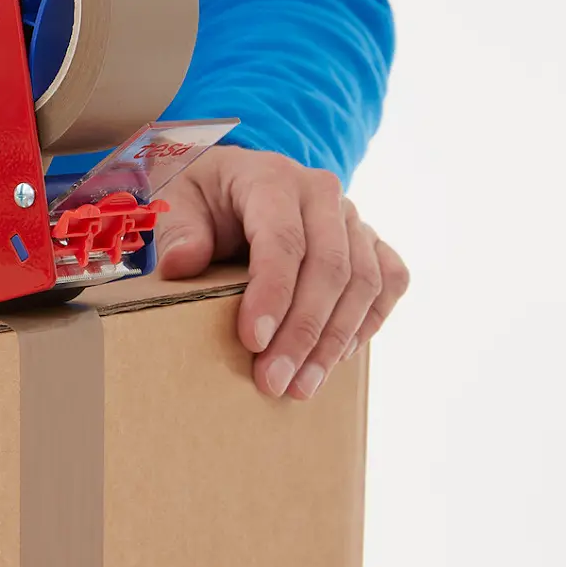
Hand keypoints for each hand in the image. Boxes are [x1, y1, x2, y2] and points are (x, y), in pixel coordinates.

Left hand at [154, 146, 408, 399]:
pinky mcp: (370, 243)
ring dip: (335, 341)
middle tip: (274, 381)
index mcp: (273, 179)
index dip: (273, 294)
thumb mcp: (177, 203)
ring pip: (364, 282)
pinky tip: (337, 359)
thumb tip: (180, 265)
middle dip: (303, 332)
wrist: (234, 182)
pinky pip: (388, 282)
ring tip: (301, 387)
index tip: (254, 342)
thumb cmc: (204, 198)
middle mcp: (323, 195)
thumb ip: (178, 231)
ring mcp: (353, 219)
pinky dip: (368, 323)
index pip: (283, 240)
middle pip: (329, 268)